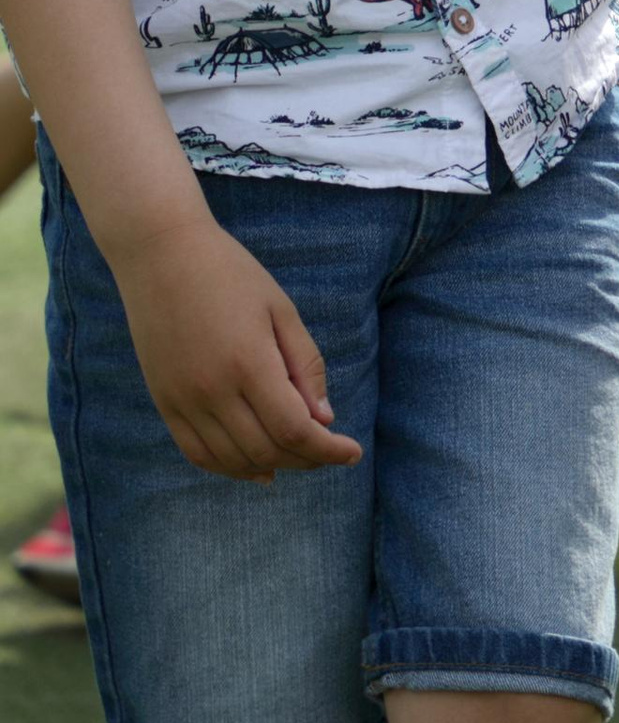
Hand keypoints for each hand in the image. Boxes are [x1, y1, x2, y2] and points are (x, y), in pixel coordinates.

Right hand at [115, 220, 364, 482]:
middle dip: (306, 460)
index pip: (294, 430)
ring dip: (271, 466)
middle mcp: (212, 391)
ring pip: (232, 460)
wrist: (161, 255)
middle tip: (330, 452)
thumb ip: (305, 366)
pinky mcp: (164, 402)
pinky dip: (229, 467)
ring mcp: (182, 400)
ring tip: (298, 458)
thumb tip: (323, 420)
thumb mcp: (281, 310)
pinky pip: (197, 453)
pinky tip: (255, 467)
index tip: (353, 452)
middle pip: (266, 450)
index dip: (327, 451)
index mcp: (248, 363)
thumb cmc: (231, 274)